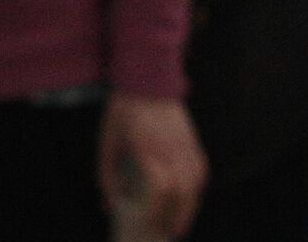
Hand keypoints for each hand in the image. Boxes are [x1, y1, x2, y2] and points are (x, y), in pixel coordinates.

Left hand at [98, 93, 206, 238]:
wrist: (146, 80)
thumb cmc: (121, 113)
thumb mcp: (107, 143)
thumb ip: (107, 176)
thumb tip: (107, 207)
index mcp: (147, 148)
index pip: (161, 187)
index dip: (158, 210)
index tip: (152, 226)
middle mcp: (171, 146)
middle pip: (184, 188)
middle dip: (179, 215)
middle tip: (172, 233)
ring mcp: (185, 142)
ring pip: (196, 179)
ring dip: (192, 203)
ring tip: (184, 220)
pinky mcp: (192, 137)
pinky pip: (201, 165)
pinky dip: (198, 185)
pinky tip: (192, 196)